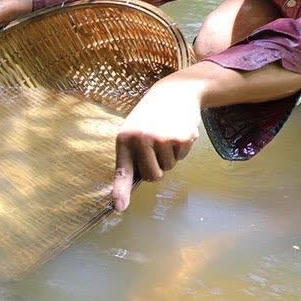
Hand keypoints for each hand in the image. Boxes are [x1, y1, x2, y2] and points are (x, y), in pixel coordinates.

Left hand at [112, 76, 203, 211]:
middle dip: (156, 168)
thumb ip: (132, 155)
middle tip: (155, 148)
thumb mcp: (133, 131)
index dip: (120, 192)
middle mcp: (141, 140)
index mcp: (124, 140)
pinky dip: (181, 149)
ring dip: (169, 156)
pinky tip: (177, 131)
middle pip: (152, 177)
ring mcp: (163, 139)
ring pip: (168, 168)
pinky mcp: (182, 139)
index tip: (119, 208)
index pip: (122, 171)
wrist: (175, 92)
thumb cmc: (150, 117)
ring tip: (166, 135)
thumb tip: (134, 183)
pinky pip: (182, 158)